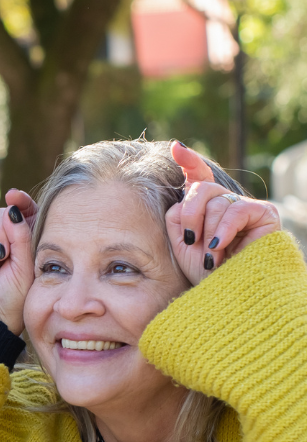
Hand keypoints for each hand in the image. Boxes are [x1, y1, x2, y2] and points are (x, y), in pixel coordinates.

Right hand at [0, 189, 35, 334]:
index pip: (23, 213)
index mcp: (24, 243)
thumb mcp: (24, 265)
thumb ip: (21, 234)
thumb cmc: (12, 298)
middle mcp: (3, 243)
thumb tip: (13, 207)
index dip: (20, 202)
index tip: (14, 196)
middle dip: (1, 234)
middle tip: (2, 256)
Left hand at [166, 141, 280, 285]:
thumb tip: (187, 186)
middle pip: (201, 188)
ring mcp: (246, 207)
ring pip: (216, 202)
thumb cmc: (203, 273)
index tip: (176, 148)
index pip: (199, 177)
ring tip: (211, 256)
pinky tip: (220, 246)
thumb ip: (178, 214)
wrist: (226, 294)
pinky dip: (224, 229)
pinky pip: (236, 210)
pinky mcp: (265, 213)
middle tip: (190, 240)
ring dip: (207, 232)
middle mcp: (226, 204)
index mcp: (205, 209)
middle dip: (189, 214)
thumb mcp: (181, 242)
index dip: (190, 161)